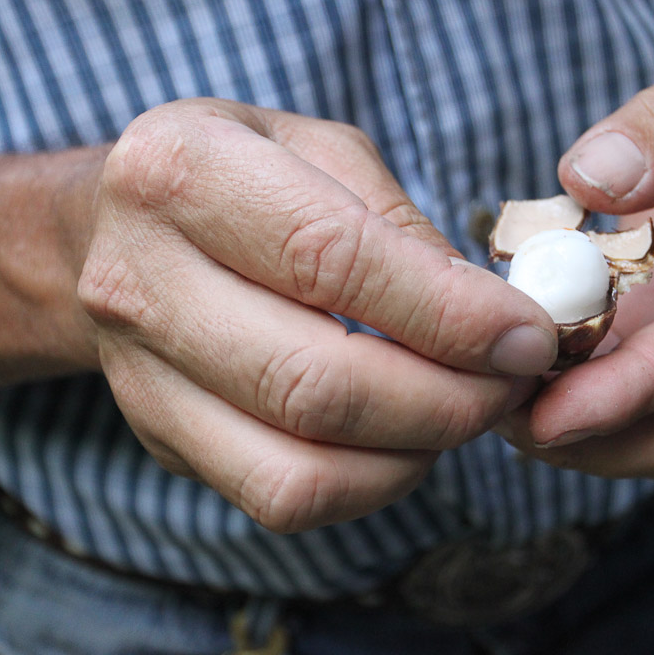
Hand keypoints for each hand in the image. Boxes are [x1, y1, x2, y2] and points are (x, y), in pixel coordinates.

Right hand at [78, 98, 556, 530]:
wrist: (124, 231)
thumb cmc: (249, 178)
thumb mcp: (325, 154)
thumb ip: (405, 229)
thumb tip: (493, 320)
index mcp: (184, 172)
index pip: (332, 261)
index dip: (448, 315)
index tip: (529, 336)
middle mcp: (142, 279)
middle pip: (316, 383)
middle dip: (449, 400)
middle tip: (515, 383)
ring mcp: (141, 372)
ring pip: (299, 466)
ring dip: (416, 453)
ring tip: (470, 410)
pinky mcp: (162, 437)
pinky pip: (282, 500)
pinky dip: (372, 485)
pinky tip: (411, 440)